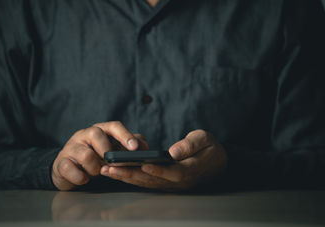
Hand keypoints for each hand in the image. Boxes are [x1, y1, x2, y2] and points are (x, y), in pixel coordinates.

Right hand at [52, 121, 147, 190]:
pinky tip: (84, 179)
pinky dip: (80, 177)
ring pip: (85, 154)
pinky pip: (70, 168)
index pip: (113, 126)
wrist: (68, 168)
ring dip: (94, 168)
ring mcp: (71, 147)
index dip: (125, 135)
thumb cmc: (94, 157)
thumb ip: (128, 146)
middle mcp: (84, 135)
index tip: (135, 148)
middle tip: (111, 163)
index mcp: (100, 130)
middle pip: (96, 134)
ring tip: (96, 173)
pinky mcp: (61, 162)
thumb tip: (144, 146)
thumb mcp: (111, 151)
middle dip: (106, 150)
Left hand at [100, 129, 226, 190]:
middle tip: (109, 168)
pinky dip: (130, 178)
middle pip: (152, 180)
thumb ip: (190, 145)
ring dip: (125, 177)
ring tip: (106, 170)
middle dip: (129, 174)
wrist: (217, 163)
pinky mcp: (165, 183)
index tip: (140, 164)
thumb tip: (172, 152)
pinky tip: (116, 172)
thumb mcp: (206, 139)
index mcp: (190, 170)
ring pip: (146, 183)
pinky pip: (146, 182)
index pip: (172, 172)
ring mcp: (171, 185)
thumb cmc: (211, 148)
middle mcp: (179, 182)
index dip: (156, 170)